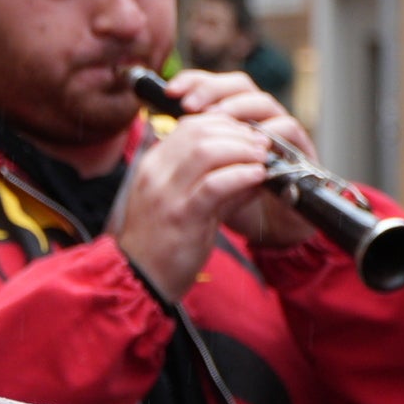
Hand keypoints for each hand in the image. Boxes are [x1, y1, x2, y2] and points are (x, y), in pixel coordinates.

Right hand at [118, 112, 273, 300]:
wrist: (141, 279)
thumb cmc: (163, 243)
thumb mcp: (184, 203)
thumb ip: (214, 183)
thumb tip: (252, 168)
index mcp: (152, 166)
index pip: (189, 126)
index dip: (224, 124)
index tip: (247, 135)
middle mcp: (155, 173)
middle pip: (199, 131)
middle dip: (237, 133)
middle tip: (262, 144)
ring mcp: (166, 194)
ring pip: (206, 150)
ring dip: (242, 150)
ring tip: (263, 159)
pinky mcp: (182, 216)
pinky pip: (214, 184)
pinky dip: (241, 175)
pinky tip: (257, 177)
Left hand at [164, 69, 317, 248]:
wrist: (271, 230)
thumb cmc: (233, 202)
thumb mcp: (202, 178)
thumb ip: (189, 154)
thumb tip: (158, 131)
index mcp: (231, 120)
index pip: (212, 87)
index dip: (192, 83)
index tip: (169, 91)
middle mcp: (255, 120)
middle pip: (238, 85)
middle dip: (211, 89)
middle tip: (189, 103)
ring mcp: (278, 131)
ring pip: (262, 101)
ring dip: (238, 107)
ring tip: (217, 117)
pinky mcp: (299, 148)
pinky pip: (288, 127)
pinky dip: (269, 130)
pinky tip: (250, 140)